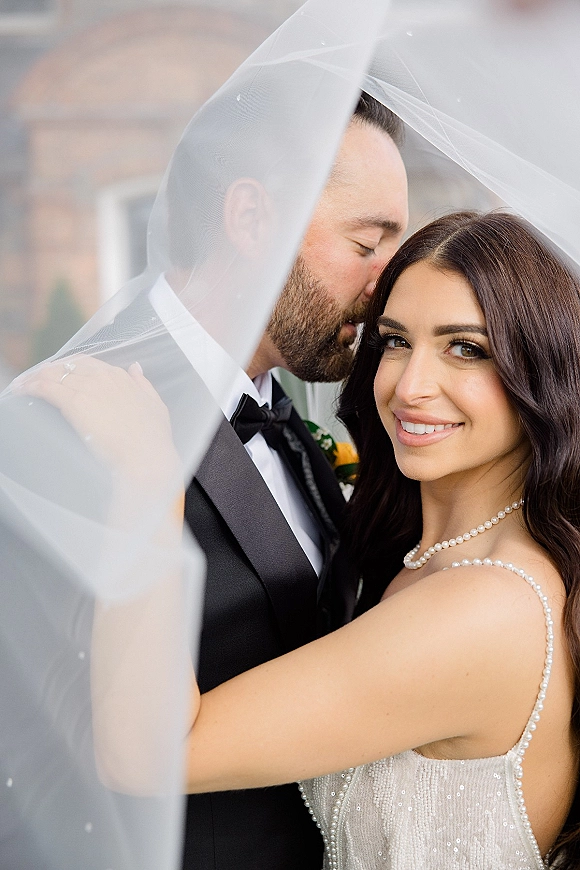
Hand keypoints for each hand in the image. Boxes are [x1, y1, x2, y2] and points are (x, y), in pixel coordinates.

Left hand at [14, 356, 180, 486]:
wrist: (145, 456)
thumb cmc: (152, 437)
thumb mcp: (155, 404)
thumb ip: (143, 383)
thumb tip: (135, 368)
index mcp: (120, 377)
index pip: (87, 363)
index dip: (70, 367)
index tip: (60, 373)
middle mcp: (102, 377)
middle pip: (68, 366)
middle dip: (50, 370)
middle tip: (36, 378)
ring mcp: (87, 389)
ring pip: (53, 375)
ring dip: (35, 378)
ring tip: (23, 384)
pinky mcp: (74, 403)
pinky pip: (46, 388)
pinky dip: (31, 386)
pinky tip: (22, 390)